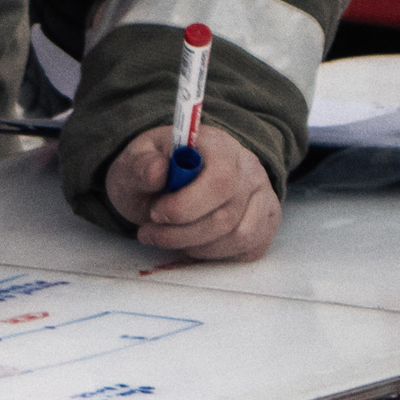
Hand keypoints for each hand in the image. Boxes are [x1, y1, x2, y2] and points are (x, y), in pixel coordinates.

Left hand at [105, 124, 279, 259]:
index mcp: (218, 145)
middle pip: (227, 215)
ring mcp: (261, 195)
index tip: (155, 213)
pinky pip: (248, 249)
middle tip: (150, 232)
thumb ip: (141, 166)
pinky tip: (192, 242)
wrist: (168, 181)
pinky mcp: (266, 222)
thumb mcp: (134, 162)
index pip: (219, 180)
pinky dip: (215, 254)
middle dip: (182, 233)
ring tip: (168, 237)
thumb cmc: (153, 172)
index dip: (186, 206)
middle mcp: (248, 168)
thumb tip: (158, 171)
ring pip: (239, 237)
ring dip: (196, 246)